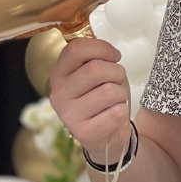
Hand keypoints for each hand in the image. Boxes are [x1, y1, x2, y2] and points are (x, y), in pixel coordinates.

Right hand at [49, 37, 132, 156]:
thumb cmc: (101, 94)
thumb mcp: (94, 71)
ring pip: (109, 92)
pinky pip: (116, 112)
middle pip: (96, 69)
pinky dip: (122, 110)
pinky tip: (113, 113)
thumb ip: (94, 56)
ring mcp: (69, 115)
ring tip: (115, 98)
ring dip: (120, 92)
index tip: (114, 56)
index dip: (102, 48)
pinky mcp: (84, 133)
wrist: (106, 133)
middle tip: (117, 79)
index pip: (75, 49)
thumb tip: (108, 51)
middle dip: (116, 71)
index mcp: (59, 73)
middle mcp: (59, 94)